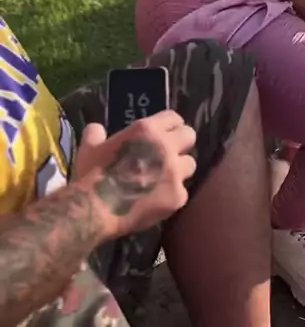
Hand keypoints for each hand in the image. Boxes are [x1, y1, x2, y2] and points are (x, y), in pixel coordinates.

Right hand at [74, 111, 196, 239]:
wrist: (95, 210)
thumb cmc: (91, 174)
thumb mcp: (90, 147)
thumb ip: (96, 133)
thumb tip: (97, 129)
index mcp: (147, 130)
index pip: (174, 117)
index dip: (169, 125)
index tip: (164, 133)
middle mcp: (166, 147)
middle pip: (189, 136)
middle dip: (181, 143)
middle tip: (168, 153)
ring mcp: (174, 173)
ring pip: (190, 164)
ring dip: (179, 169)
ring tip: (164, 178)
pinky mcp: (178, 197)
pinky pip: (182, 192)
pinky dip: (172, 195)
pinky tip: (157, 200)